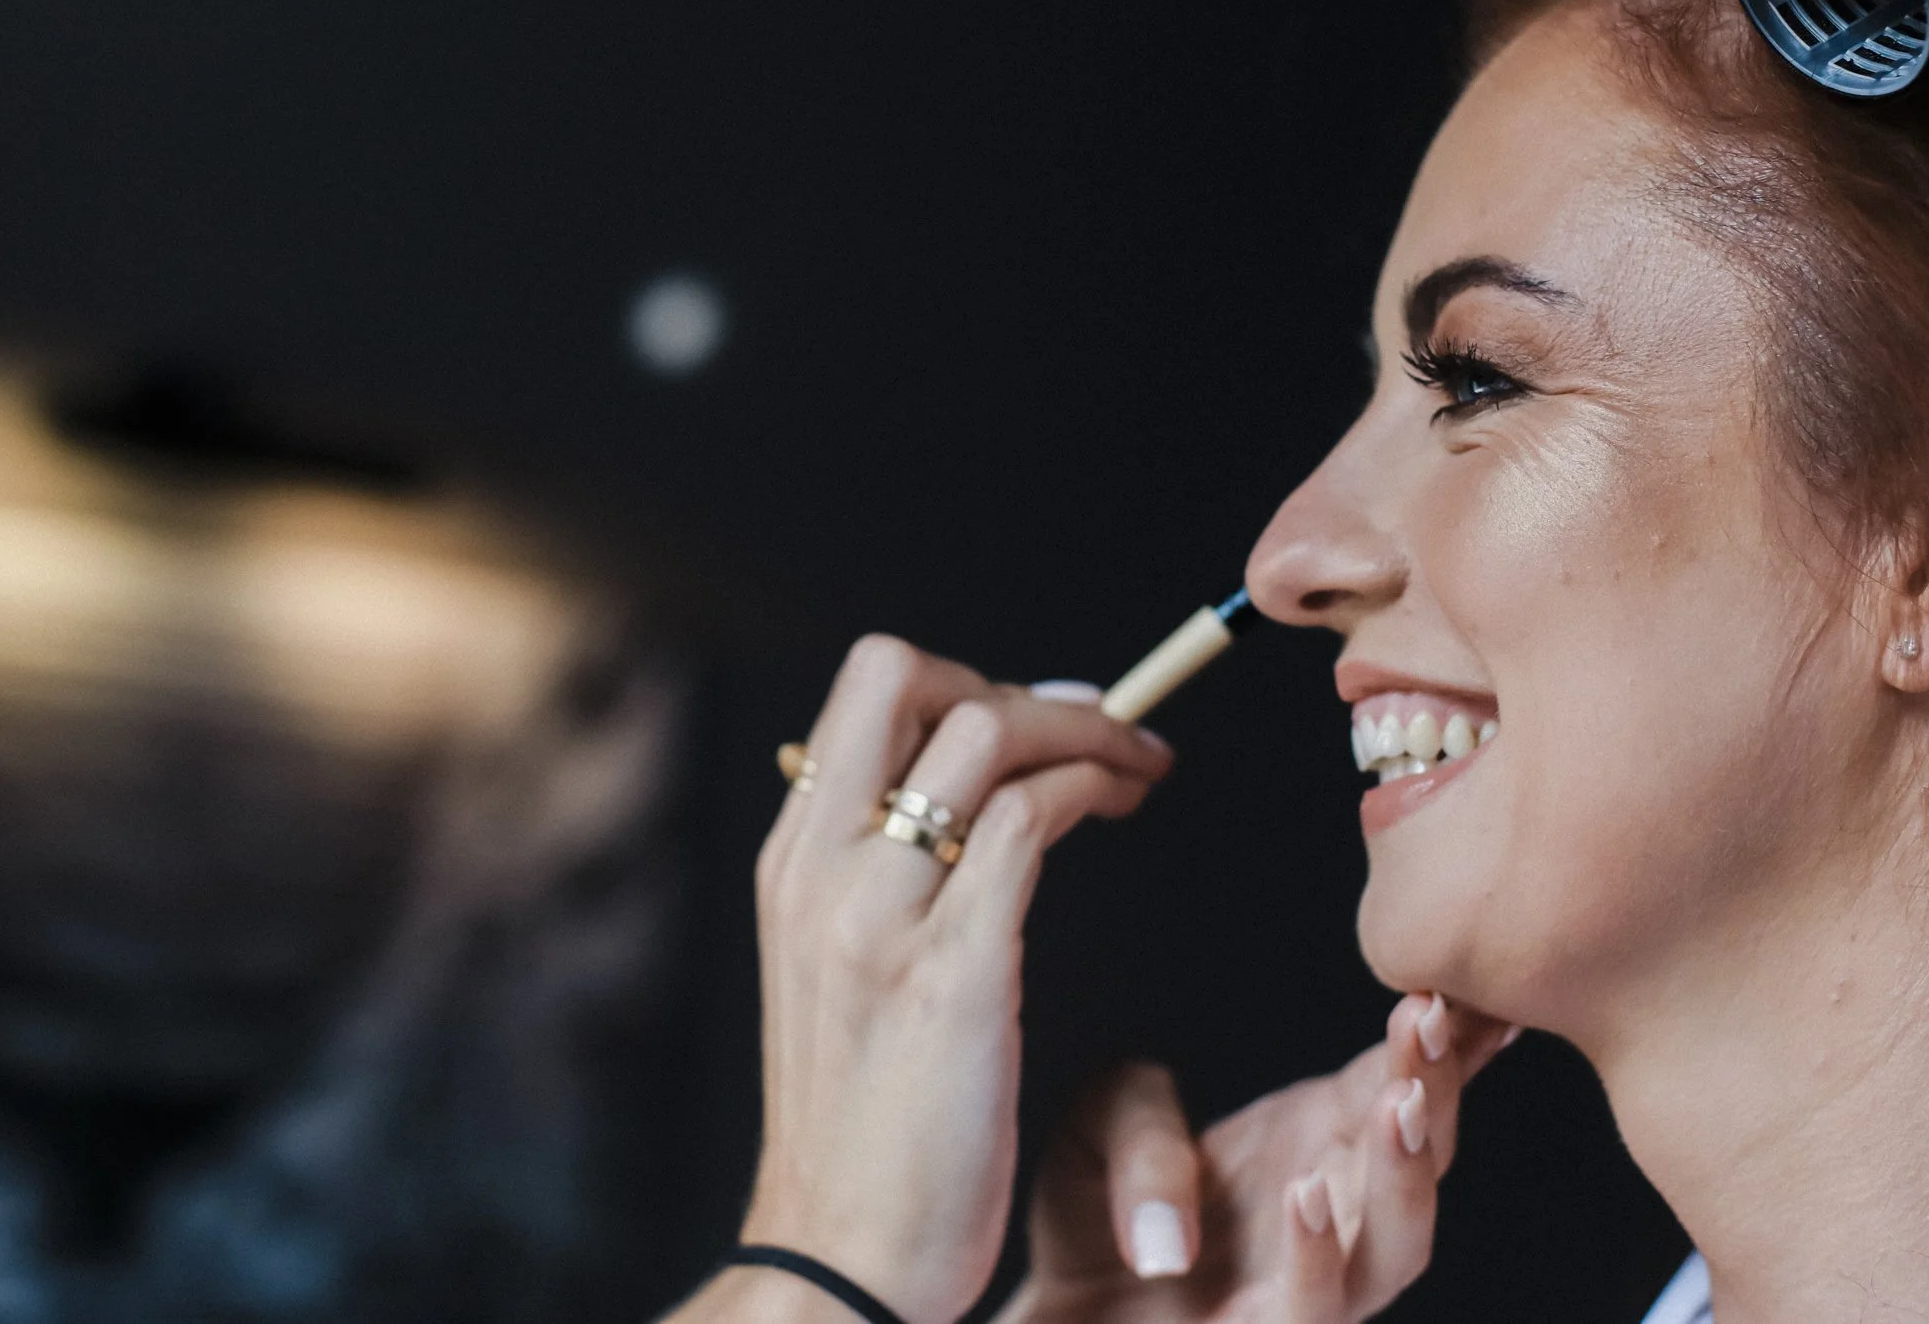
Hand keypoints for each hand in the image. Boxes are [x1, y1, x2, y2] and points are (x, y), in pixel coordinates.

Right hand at [738, 636, 1176, 1323]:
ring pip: (983, 730)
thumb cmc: (862, 1127)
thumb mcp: (837, 975)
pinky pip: (1027, 820)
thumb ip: (877, 883)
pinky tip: (1124, 804)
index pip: (861, 692)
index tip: (1038, 718)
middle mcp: (821, 867)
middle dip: (1017, 683)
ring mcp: (881, 913)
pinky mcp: (953, 966)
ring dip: (1084, 727)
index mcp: (790, 862)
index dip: (962, 679)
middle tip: (1093, 731)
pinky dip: (1091, 784)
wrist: (841, 1257)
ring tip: (1138, 764)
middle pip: (902, 672)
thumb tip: (958, 797)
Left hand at [1003, 993, 1517, 1323]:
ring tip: (1398, 1105)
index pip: (1397, 1084)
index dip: (1444, 1040)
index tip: (1469, 984)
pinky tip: (1307, 1194)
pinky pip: (1312, 1310)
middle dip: (1435, 1088)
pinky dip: (1317, 1256)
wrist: (1049, 1318)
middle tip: (1430, 1017)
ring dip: (1405, 1176)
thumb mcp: (1105, 1123)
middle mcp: (1330, 1210)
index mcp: (1313, 1139)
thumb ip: (1148, 1116)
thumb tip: (1218, 1156)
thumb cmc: (1093, 1219)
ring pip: (1393, 1245)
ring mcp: (1308, 1283)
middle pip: (1418, 1158)